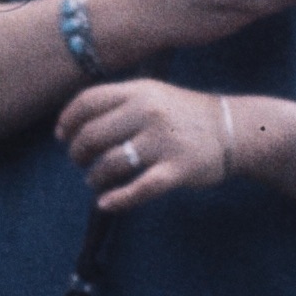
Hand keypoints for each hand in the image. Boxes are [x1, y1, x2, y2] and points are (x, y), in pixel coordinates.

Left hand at [57, 77, 250, 210]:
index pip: (88, 102)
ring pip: (110, 164)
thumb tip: (73, 124)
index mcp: (140, 91)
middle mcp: (149, 113)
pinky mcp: (177, 170)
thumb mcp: (154, 94)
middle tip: (81, 163)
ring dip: (95, 177)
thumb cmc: (185, 115)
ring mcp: (164, 142)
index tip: (62, 136)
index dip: (68, 121)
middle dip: (78, 154)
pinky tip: (106, 203)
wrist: (234, 129)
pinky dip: (117, 200)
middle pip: (92, 136)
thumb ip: (119, 103)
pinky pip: (138, 189)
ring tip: (96, 181)